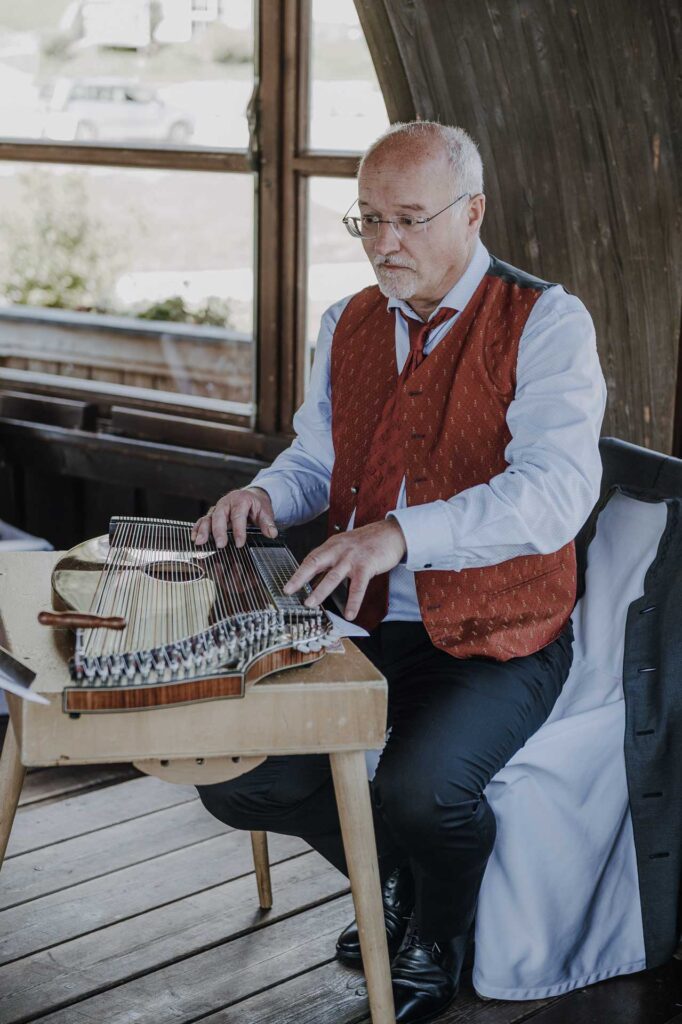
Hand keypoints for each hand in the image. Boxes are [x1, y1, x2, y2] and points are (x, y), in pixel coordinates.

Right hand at [191, 487, 277, 548]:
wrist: (250, 496)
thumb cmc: (256, 505)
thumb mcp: (265, 511)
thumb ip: (268, 523)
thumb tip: (272, 533)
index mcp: (240, 500)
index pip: (238, 516)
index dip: (238, 530)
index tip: (239, 543)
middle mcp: (226, 503)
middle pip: (220, 516)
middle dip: (219, 531)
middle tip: (220, 544)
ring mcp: (218, 508)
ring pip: (208, 518)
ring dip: (203, 530)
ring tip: (200, 542)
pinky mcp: (212, 514)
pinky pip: (203, 520)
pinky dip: (197, 529)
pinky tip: (194, 538)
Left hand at [283, 519, 406, 619]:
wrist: (391, 533)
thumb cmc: (368, 541)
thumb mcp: (345, 545)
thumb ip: (331, 557)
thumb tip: (316, 573)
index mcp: (332, 545)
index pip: (311, 558)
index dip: (298, 572)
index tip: (287, 585)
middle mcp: (339, 550)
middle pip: (315, 562)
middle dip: (300, 577)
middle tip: (289, 590)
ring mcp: (352, 558)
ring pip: (333, 576)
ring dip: (320, 591)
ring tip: (310, 603)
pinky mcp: (366, 566)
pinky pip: (358, 587)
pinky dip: (353, 602)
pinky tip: (349, 613)